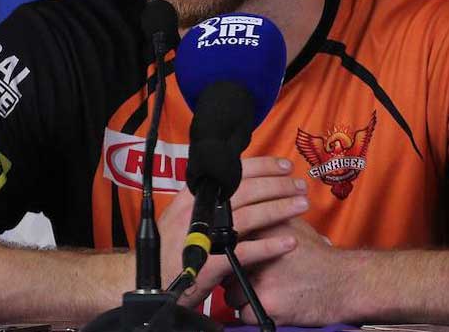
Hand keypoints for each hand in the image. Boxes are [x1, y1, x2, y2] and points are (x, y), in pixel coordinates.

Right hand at [157, 156, 309, 306]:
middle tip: (299, 185)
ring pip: (249, 215)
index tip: (283, 166)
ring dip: (279, 209)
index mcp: (192, 197)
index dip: (261, 166)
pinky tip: (288, 243)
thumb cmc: (167, 252)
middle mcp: (198, 211)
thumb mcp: (181, 218)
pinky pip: (246, 251)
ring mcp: (204, 235)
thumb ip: (204, 203)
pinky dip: (269, 246)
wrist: (147, 283)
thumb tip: (232, 190)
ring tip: (300, 206)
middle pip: (245, 190)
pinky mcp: (210, 262)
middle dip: (277, 185)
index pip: (231, 173)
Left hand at [223, 218, 364, 324]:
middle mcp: (258, 254)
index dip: (229, 251)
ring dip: (240, 295)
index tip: (231, 257)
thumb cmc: (321, 258)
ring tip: (256, 292)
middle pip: (227, 267)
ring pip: (231, 293)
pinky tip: (264, 306)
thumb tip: (252, 216)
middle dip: (233, 274)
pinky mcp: (267, 304)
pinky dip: (250, 313)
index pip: (229, 241)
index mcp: (263, 232)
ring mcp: (261, 280)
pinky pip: (243, 313)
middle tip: (245, 276)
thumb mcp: (295, 227)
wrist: (344, 283)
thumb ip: (270, 219)